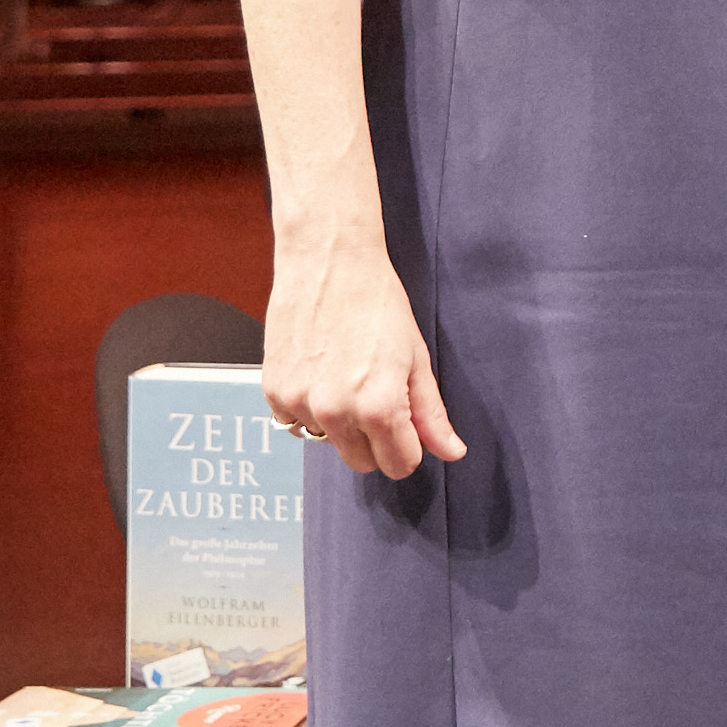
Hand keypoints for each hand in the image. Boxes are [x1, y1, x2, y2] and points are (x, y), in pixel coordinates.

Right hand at [264, 225, 465, 479]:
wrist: (329, 261)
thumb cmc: (378, 302)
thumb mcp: (416, 357)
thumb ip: (431, 413)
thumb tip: (453, 452)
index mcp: (378, 407)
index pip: (398, 465)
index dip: (407, 448)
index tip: (406, 426)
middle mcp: (335, 413)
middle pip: (362, 462)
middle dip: (376, 440)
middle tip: (379, 396)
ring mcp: (299, 404)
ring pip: (327, 442)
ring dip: (340, 424)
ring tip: (346, 377)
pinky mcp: (273, 392)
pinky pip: (295, 423)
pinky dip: (309, 408)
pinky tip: (320, 373)